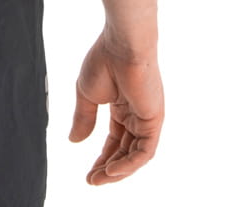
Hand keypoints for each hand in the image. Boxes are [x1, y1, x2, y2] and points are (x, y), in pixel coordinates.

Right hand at [69, 30, 163, 184]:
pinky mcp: (154, 120)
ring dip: (118, 170)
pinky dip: (129, 164)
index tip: (88, 173)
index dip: (102, 157)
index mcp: (121, 106)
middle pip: (124, 150)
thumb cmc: (103, 61)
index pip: (114, 140)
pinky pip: (144, 151)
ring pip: (135, 155)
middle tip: (92, 181)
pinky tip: (112, 171)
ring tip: (99, 179)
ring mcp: (146, 118)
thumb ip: (83, 119)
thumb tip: (74, 141)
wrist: (121, 45)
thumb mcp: (87, 95)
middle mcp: (136, 114)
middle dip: (108, 168)